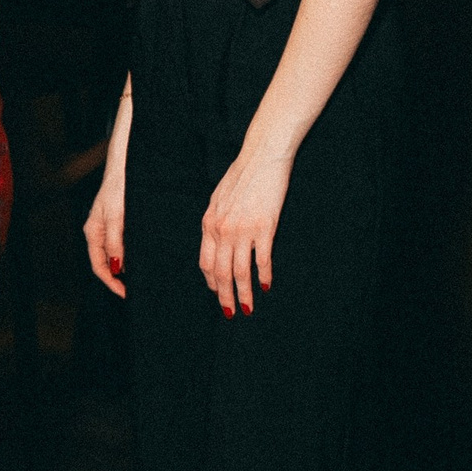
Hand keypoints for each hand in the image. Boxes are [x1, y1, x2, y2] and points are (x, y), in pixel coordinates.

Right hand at [84, 165, 127, 296]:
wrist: (125, 166)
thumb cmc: (118, 188)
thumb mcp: (117, 217)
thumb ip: (115, 241)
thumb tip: (116, 266)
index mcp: (93, 232)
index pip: (99, 266)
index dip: (111, 282)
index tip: (126, 294)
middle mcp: (98, 232)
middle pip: (105, 263)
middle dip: (117, 279)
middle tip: (134, 290)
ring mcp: (107, 227)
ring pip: (113, 254)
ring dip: (124, 268)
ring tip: (139, 277)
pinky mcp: (118, 221)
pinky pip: (121, 244)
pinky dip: (129, 255)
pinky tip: (140, 257)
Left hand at [198, 145, 292, 315]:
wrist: (261, 157)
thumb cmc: (241, 176)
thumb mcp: (219, 199)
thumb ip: (216, 222)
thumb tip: (217, 243)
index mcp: (209, 223)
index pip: (206, 262)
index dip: (212, 282)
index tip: (218, 294)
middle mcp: (222, 230)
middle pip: (221, 272)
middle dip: (225, 296)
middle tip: (230, 313)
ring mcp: (243, 230)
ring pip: (240, 272)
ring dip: (243, 294)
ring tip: (248, 309)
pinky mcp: (264, 227)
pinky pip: (262, 260)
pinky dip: (263, 276)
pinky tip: (265, 286)